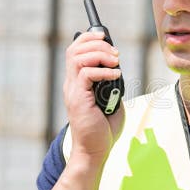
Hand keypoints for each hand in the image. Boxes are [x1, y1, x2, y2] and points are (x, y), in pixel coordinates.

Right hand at [63, 31, 125, 164]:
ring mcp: (73, 91)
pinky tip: (116, 76)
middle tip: (115, 53)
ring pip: (78, 58)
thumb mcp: (111, 100)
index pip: (74, 50)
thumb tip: (117, 68)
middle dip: (96, 43)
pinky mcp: (79, 100)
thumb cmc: (103, 129)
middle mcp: (71, 84)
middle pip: (74, 49)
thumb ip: (111, 84)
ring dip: (100, 54)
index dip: (88, 38)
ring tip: (116, 62)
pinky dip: (104, 71)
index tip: (105, 37)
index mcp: (77, 82)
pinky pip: (87, 74)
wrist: (94, 151)